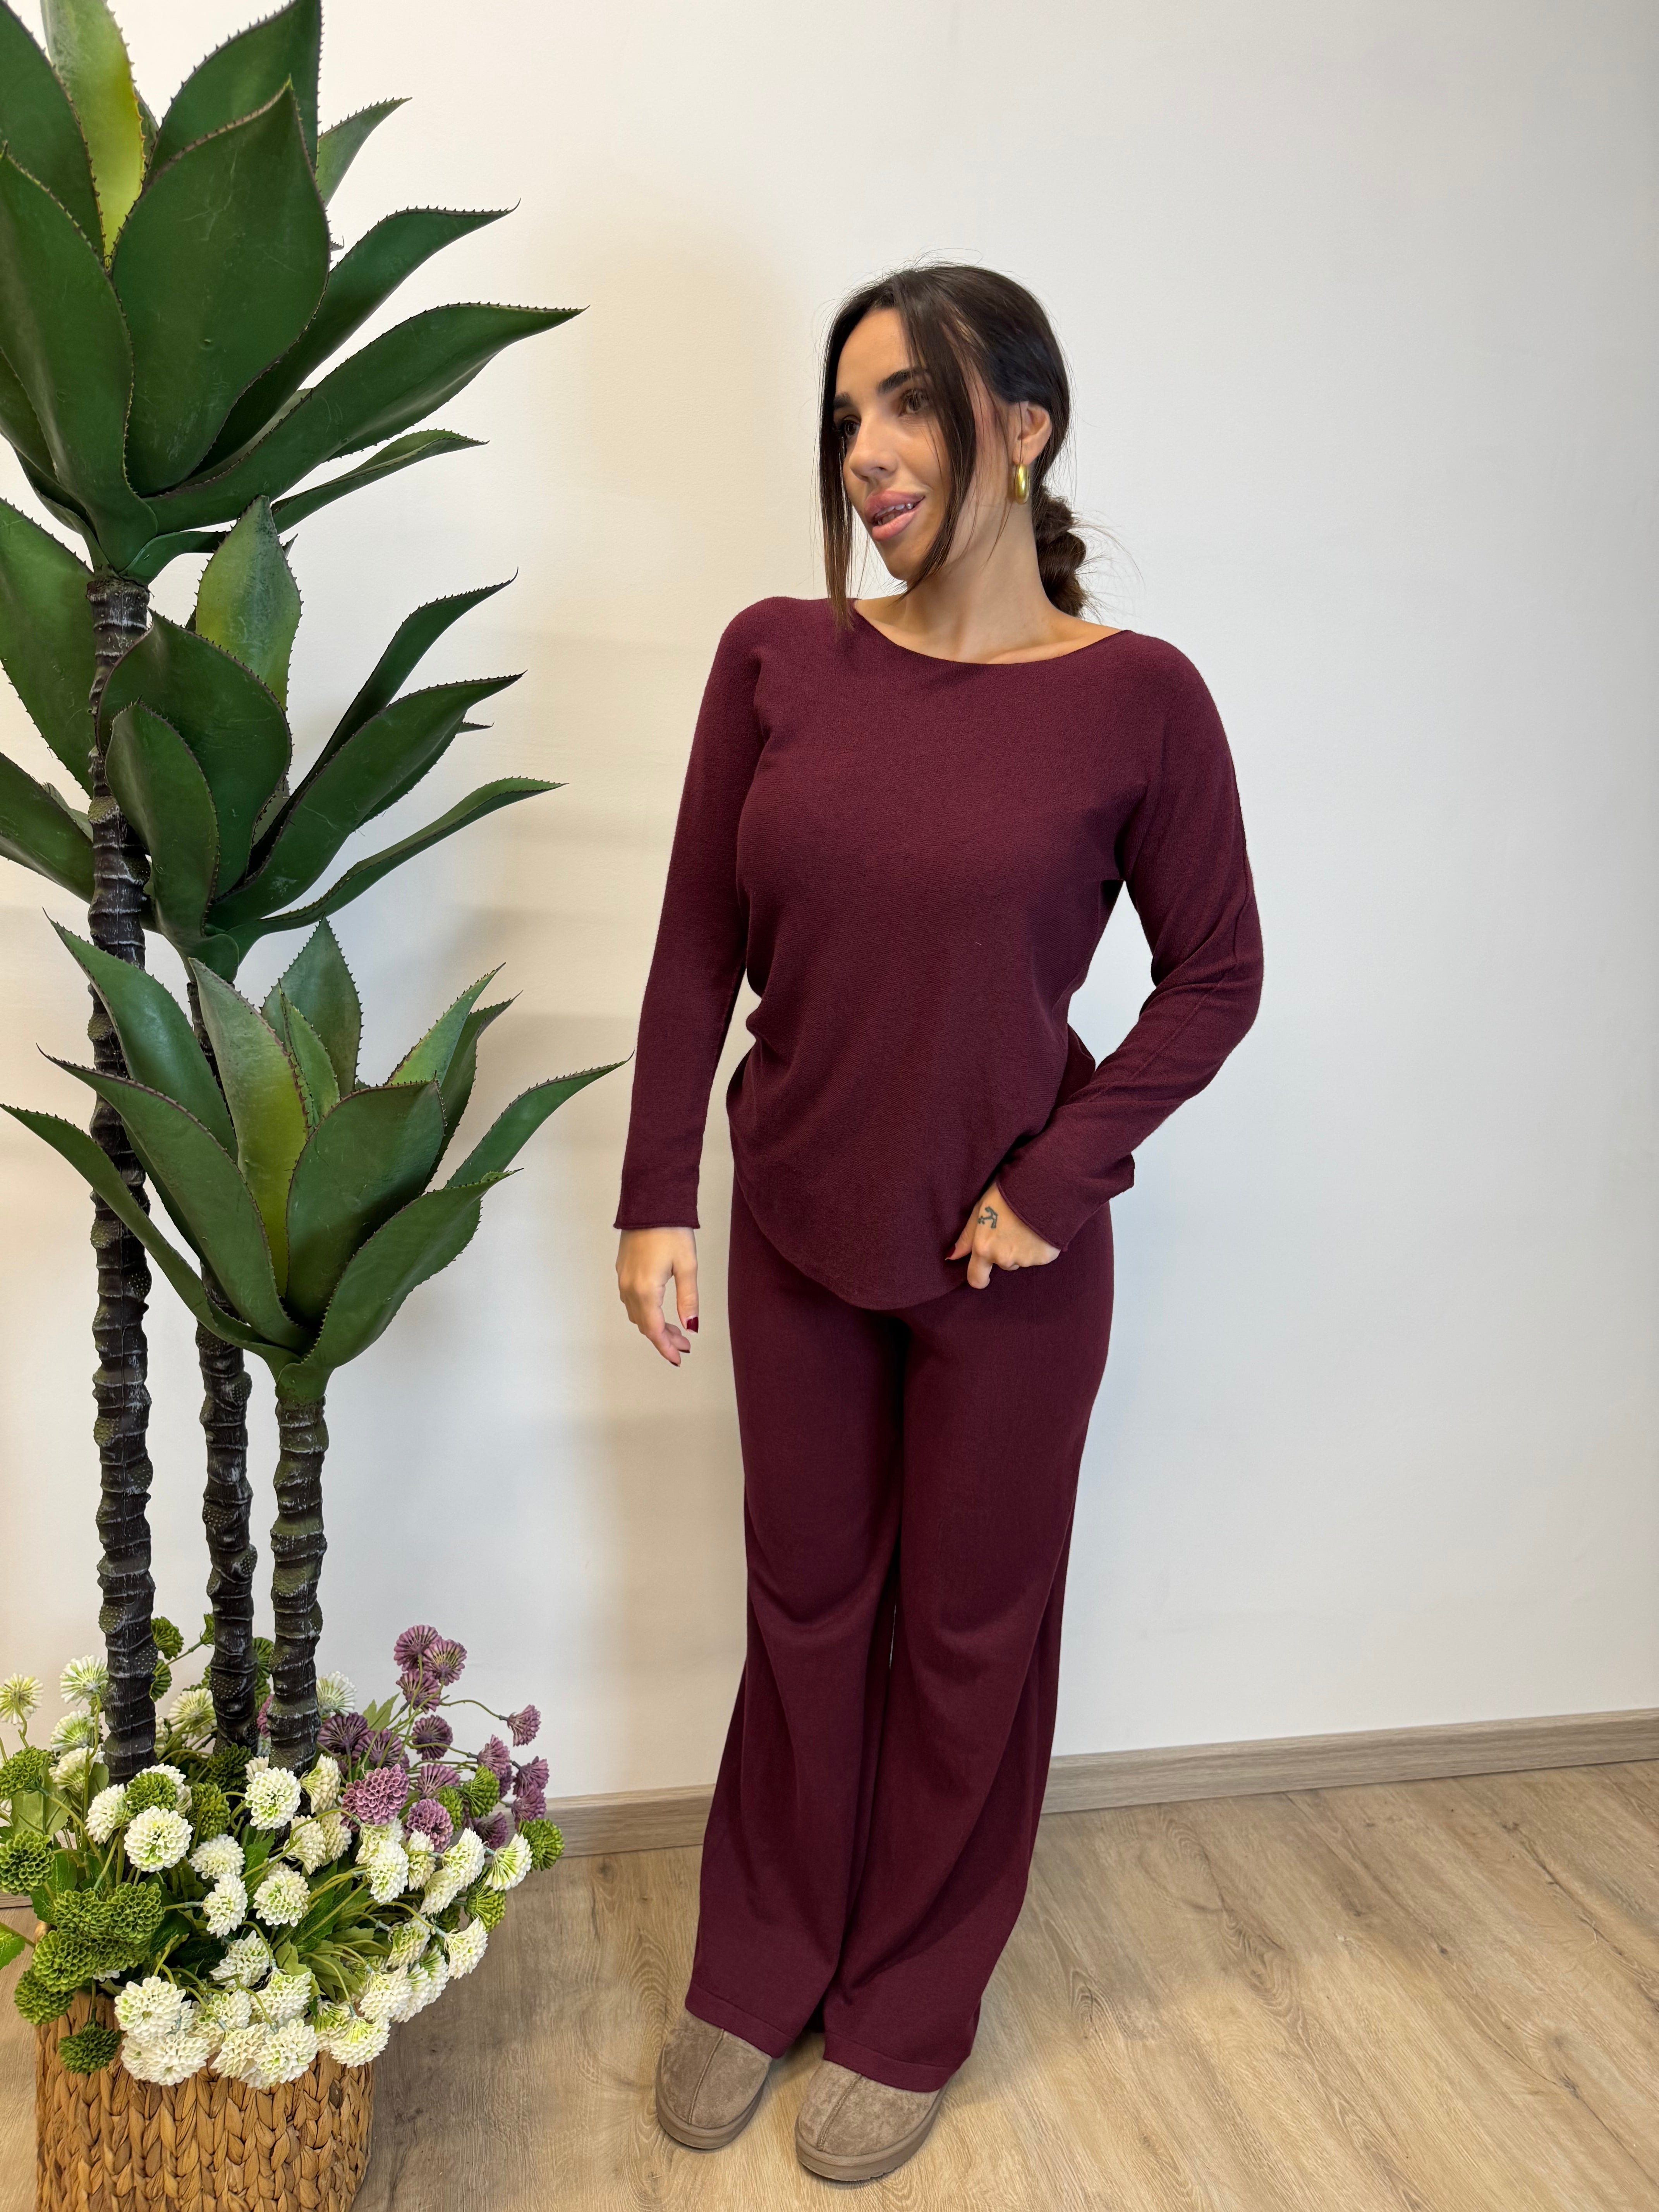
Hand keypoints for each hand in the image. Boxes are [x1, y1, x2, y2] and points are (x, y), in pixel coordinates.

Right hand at [616, 1226, 698, 1364]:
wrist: (650, 1202)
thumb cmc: (671, 1230)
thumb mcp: (687, 1265)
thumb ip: (688, 1299)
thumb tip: (691, 1327)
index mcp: (646, 1289)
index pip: (654, 1330)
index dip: (666, 1348)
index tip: (679, 1358)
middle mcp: (629, 1287)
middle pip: (645, 1324)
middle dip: (664, 1338)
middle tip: (684, 1344)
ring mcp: (623, 1278)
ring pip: (637, 1313)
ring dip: (654, 1325)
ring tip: (676, 1329)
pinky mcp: (622, 1269)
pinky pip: (631, 1300)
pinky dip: (645, 1311)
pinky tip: (659, 1309)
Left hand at [946, 1179, 1059, 1290]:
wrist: (1044, 1185)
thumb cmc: (1008, 1192)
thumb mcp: (980, 1208)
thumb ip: (967, 1236)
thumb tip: (951, 1256)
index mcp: (985, 1248)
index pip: (977, 1278)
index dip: (980, 1276)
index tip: (983, 1272)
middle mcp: (1004, 1258)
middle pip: (1002, 1264)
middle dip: (1005, 1251)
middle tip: (1012, 1227)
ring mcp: (1027, 1259)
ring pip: (1021, 1260)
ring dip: (1022, 1248)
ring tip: (1027, 1225)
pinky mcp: (1046, 1257)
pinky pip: (1039, 1256)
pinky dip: (1039, 1246)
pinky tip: (1040, 1228)